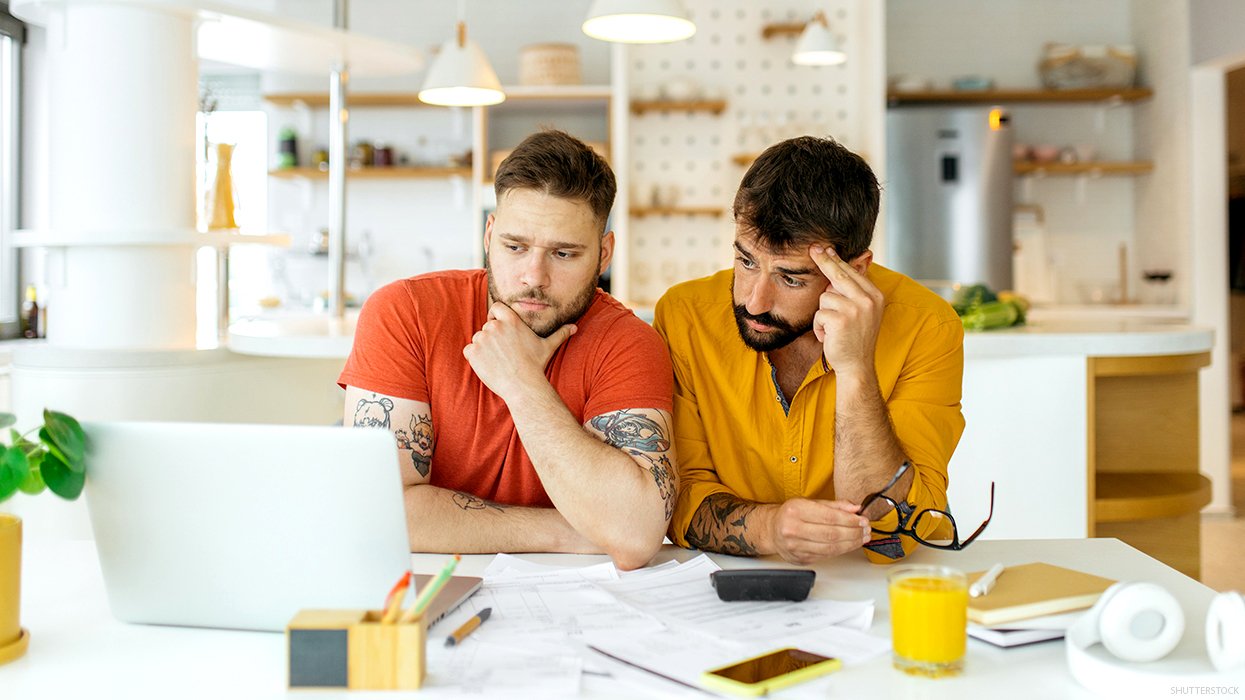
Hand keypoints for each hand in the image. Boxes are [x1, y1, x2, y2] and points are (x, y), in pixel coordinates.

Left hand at [463, 302, 575, 402]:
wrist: (523, 385)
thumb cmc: (536, 365)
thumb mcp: (548, 346)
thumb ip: (560, 333)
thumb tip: (575, 327)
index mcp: (511, 320)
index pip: (496, 307)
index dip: (496, 317)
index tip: (501, 329)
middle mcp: (495, 326)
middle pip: (487, 326)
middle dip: (492, 337)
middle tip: (504, 353)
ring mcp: (482, 339)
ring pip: (478, 339)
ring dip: (484, 348)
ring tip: (498, 361)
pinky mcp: (473, 352)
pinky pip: (469, 351)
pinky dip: (475, 358)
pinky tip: (489, 366)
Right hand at [764, 498, 870, 564]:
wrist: (772, 530)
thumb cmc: (791, 514)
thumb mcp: (809, 502)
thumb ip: (834, 506)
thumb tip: (855, 509)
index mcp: (795, 510)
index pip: (830, 517)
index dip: (850, 520)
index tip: (862, 520)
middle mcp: (792, 529)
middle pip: (832, 534)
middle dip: (854, 533)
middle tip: (866, 530)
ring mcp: (795, 546)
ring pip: (831, 548)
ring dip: (851, 544)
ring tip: (862, 538)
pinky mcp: (800, 558)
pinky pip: (826, 556)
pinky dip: (841, 550)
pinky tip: (849, 545)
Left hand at [809, 245, 883, 377]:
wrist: (857, 366)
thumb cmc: (855, 339)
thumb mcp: (863, 312)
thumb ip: (855, 291)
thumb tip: (843, 266)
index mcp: (875, 295)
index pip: (852, 272)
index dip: (836, 260)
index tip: (825, 248)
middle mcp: (868, 300)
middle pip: (839, 275)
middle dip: (824, 261)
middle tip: (813, 248)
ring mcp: (855, 309)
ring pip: (824, 297)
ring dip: (823, 314)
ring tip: (833, 328)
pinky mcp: (841, 320)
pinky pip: (819, 314)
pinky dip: (819, 327)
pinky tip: (829, 336)